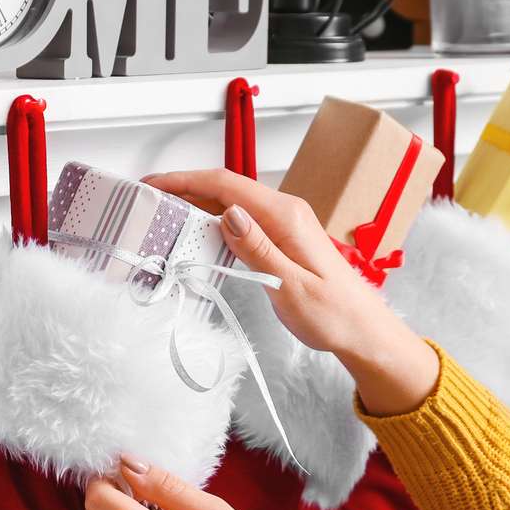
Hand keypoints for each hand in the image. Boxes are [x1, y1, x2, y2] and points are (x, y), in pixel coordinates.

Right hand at [146, 169, 440, 416]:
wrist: (362, 329)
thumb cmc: (334, 314)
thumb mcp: (291, 287)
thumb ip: (258, 249)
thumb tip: (228, 214)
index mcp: (286, 217)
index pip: (227, 186)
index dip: (186, 180)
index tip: (154, 185)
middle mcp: (284, 212)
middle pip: (224, 189)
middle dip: (183, 190)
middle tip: (147, 202)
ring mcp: (282, 224)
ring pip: (230, 204)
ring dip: (194, 206)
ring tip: (162, 217)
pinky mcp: (280, 238)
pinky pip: (240, 222)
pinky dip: (212, 223)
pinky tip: (195, 235)